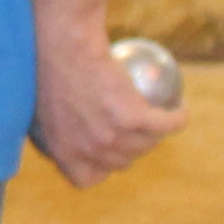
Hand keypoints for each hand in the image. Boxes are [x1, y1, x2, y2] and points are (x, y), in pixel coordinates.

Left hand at [26, 30, 183, 188]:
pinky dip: (178, 118)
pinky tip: (180, 109)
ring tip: (160, 118)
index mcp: (63, 151)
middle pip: (122, 162)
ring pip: (147, 145)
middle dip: (130, 149)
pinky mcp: (133, 118)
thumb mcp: (43, 103)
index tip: (105, 151)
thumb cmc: (50, 64)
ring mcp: (111, 137)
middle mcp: (88, 150)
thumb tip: (71, 132)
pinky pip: (167, 125)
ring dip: (157, 134)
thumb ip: (58, 126)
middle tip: (134, 128)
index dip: (99, 168)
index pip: (86, 179)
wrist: (64, 44)